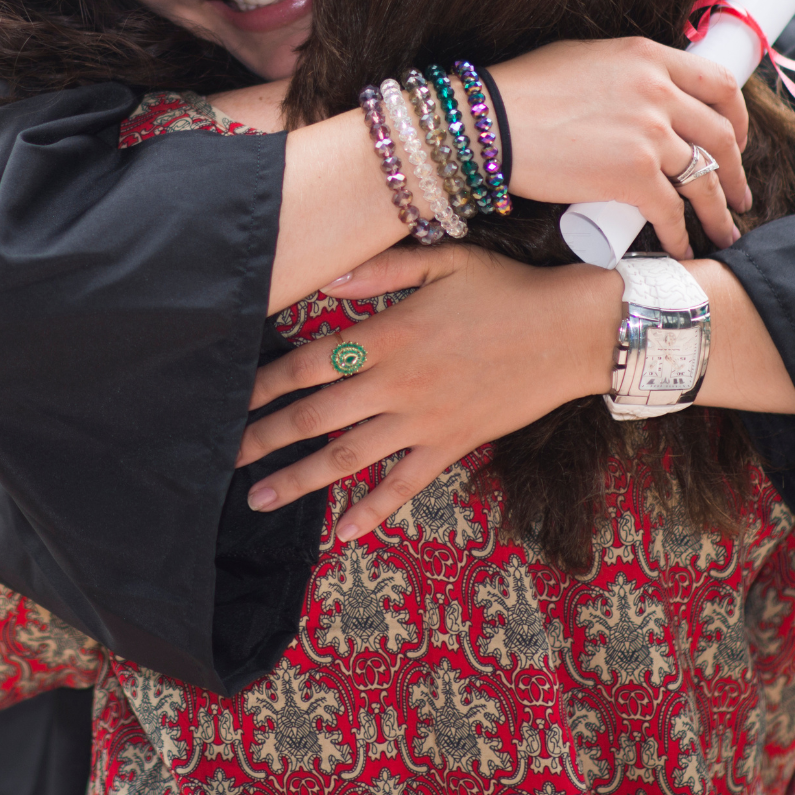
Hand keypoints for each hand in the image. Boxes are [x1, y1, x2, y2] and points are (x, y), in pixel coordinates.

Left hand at [237, 245, 621, 541]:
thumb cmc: (507, 289)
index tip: (228, 399)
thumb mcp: (446, 261)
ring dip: (300, 480)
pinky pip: (404, 485)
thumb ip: (383, 271)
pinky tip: (343, 534)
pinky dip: (373, 511)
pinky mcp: (451, 444)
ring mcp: (424, 420)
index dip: (263, 385)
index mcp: (388, 335)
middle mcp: (397, 383)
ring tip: (259, 499)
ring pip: (348, 457)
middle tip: (223, 459)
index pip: (308, 364)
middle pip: (315, 417)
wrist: (571, 331)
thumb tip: (328, 281)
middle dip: (264, 438)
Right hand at [490, 38, 753, 256]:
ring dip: (719, 212)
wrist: (489, 123)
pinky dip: (682, 236)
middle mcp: (659, 92)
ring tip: (724, 231)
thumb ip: (626, 73)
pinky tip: (682, 248)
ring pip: (704, 180)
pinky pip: (673, 213)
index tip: (734, 141)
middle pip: (720, 136)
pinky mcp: (634, 177)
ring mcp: (650, 135)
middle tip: (738, 194)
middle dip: (736, 172)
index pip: (719, 83)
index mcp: (649, 57)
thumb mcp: (585, 59)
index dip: (736, 118)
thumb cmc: (522, 92)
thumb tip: (643, 93)